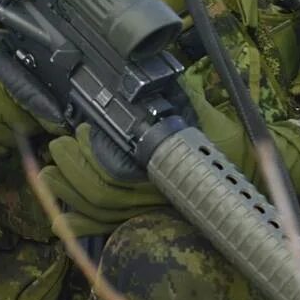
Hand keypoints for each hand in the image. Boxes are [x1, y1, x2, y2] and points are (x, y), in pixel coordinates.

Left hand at [38, 67, 299, 227]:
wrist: (249, 174)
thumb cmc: (226, 140)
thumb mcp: (203, 112)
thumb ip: (180, 94)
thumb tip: (161, 71)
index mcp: (163, 165)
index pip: (118, 170)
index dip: (92, 155)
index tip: (79, 130)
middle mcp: (154, 193)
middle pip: (102, 192)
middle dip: (74, 169)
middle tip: (58, 146)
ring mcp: (149, 209)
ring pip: (101, 211)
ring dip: (70, 193)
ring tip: (50, 173)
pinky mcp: (145, 217)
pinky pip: (109, 228)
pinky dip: (83, 226)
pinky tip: (60, 221)